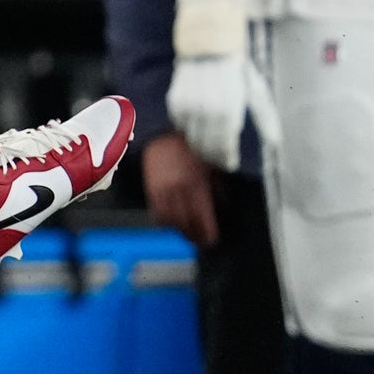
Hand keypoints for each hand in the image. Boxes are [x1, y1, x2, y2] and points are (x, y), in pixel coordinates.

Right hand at [141, 131, 218, 247]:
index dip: (207, 233)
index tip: (211, 240)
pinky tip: (171, 223)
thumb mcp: (211, 164)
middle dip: (194, 236)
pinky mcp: (150, 189)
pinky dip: (164, 221)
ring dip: (179, 230)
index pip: (203, 217)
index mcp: (197, 183)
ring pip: (171, 221)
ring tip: (186, 233)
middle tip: (200, 241)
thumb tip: (223, 206)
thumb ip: (217, 186)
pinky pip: (157, 212)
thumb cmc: (189, 146)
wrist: (162, 132)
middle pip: (186, 223)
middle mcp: (179, 190)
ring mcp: (163, 190)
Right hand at [166, 54, 277, 172]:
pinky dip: (188, 128)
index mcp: (229, 112)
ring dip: (200, 145)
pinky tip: (197, 126)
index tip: (230, 164)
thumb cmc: (237, 70)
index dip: (227, 158)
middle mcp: (206, 112)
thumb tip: (276, 143)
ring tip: (208, 147)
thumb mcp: (256, 92)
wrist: (209, 45)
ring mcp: (188, 107)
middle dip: (214, 156)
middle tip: (219, 159)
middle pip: (207, 147)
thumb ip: (265, 118)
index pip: (224, 146)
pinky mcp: (175, 101)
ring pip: (191, 138)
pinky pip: (180, 125)